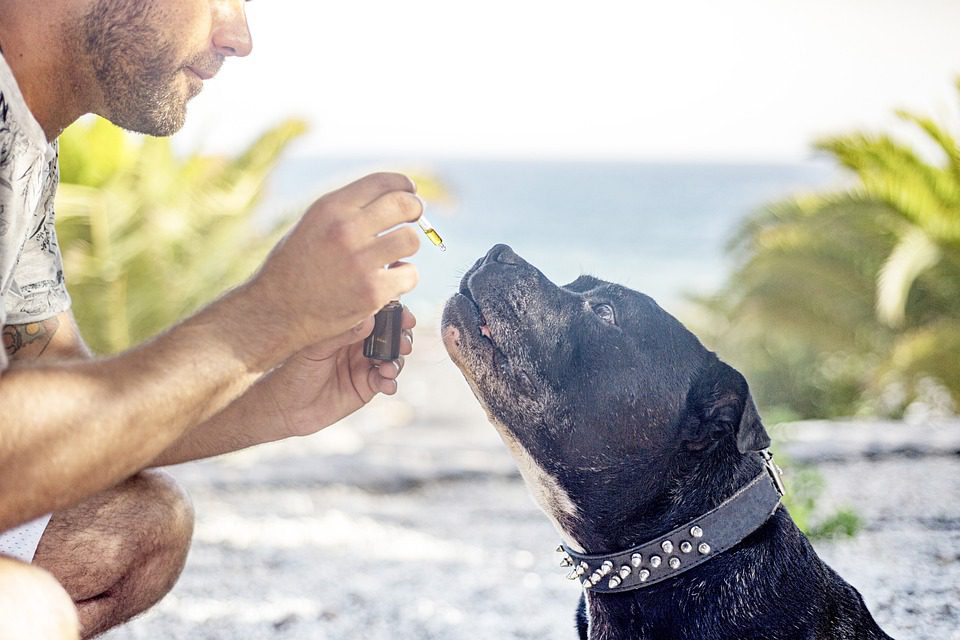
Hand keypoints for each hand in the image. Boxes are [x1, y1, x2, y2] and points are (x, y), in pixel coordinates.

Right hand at [250, 173, 421, 353]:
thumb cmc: (294, 267)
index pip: (382, 182)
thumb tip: (390, 197)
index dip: (403, 185)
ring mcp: (360, 261)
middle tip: (413, 218)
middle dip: (415, 209)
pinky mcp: (372, 292)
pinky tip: (389, 281)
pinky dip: (403, 279)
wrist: (277, 311)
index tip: (410, 192)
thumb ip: (347, 211)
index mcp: (331, 208)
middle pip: (405, 205)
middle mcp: (346, 230)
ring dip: (407, 247)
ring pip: (411, 240)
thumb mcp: (313, 224)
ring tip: (395, 255)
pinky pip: (409, 275)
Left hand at [262, 306, 416, 437]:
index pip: (375, 315)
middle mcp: (358, 345)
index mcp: (346, 329)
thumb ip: (342, 334)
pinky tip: (387, 383)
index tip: (404, 315)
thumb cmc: (294, 372)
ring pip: (392, 357)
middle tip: (404, 342)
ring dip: (397, 360)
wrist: (284, 407)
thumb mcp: (316, 350)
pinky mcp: (366, 388)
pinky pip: (386, 381)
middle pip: (390, 335)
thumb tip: (369, 318)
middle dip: (402, 336)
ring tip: (389, 367)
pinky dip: (391, 381)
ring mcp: (363, 366)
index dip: (393, 313)